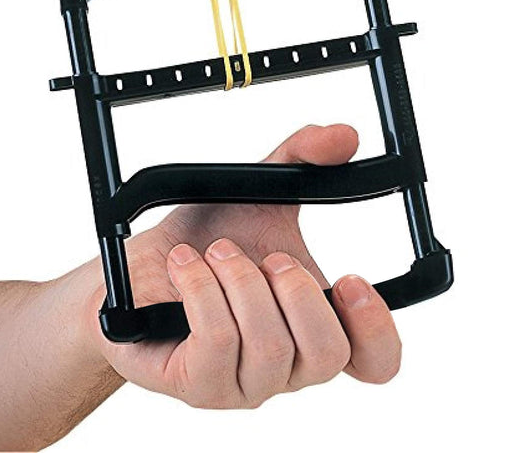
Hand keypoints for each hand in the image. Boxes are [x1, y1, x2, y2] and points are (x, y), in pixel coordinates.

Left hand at [87, 124, 400, 406]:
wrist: (143, 264)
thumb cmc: (206, 239)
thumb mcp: (258, 193)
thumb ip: (302, 160)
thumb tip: (344, 136)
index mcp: (312, 326)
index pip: (375, 362)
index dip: (377, 330)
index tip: (353, 279)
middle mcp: (287, 366)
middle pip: (327, 354)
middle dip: (294, 289)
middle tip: (268, 256)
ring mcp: (244, 383)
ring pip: (270, 346)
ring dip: (241, 282)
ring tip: (217, 253)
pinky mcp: (199, 386)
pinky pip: (217, 342)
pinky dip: (202, 290)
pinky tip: (186, 266)